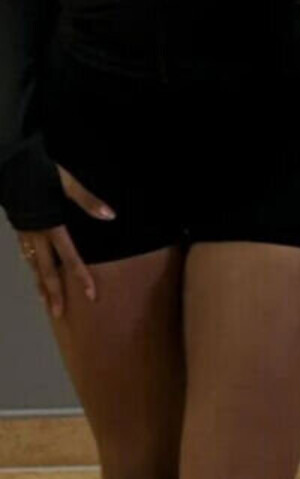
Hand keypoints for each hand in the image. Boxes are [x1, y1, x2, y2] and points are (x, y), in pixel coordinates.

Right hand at [15, 164, 114, 318]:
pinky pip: (27, 256)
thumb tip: (110, 215)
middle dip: (54, 294)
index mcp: (51, 227)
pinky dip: (32, 270)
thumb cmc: (41, 172)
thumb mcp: (67, 183)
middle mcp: (36, 236)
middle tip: (60, 315)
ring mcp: (25, 235)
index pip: (69, 258)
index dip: (80, 277)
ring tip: (46, 304)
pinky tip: (36, 276)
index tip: (90, 295)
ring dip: (41, 286)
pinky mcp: (19, 230)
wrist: (10, 163)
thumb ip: (88, 200)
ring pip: (33, 266)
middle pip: (46, 271)